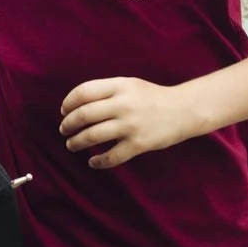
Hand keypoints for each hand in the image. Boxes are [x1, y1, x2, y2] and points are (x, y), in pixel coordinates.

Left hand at [59, 77, 202, 168]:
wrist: (184, 110)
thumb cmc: (152, 98)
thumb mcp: (130, 85)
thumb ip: (106, 91)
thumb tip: (76, 105)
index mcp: (120, 85)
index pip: (84, 92)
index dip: (68, 103)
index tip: (64, 111)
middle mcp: (124, 104)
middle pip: (84, 115)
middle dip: (68, 124)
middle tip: (64, 130)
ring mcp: (131, 125)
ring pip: (93, 136)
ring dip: (77, 142)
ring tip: (71, 144)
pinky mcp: (139, 144)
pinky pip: (111, 156)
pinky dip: (98, 161)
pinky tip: (93, 162)